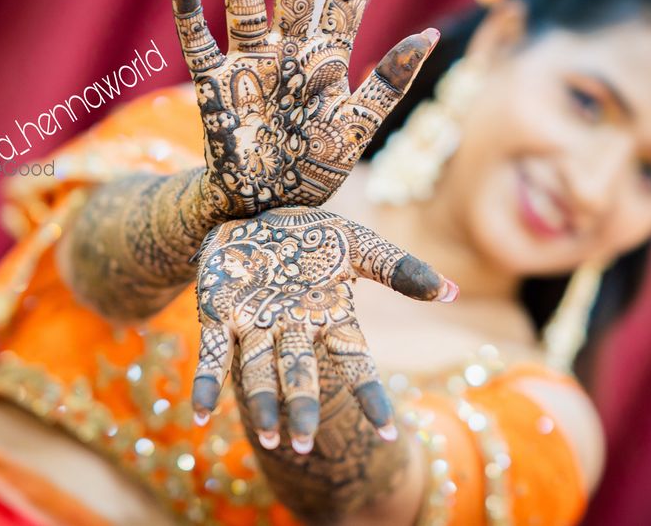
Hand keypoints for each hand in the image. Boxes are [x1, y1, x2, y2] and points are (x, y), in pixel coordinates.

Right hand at [172, 0, 439, 217]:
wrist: (266, 213)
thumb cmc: (313, 174)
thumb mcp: (357, 129)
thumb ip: (389, 84)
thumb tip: (431, 34)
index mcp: (327, 60)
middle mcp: (289, 51)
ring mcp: (250, 65)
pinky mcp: (214, 86)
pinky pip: (199, 40)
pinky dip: (190, 10)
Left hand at [190, 206, 457, 452]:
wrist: (254, 207)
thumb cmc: (310, 234)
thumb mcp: (358, 244)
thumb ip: (399, 268)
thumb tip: (452, 292)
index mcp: (329, 317)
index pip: (356, 362)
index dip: (370, 396)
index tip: (386, 432)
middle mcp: (293, 328)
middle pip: (301, 374)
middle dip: (302, 408)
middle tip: (302, 444)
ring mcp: (256, 324)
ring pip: (259, 371)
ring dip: (261, 403)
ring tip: (266, 437)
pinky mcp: (219, 313)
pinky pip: (214, 354)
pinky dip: (206, 384)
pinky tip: (198, 415)